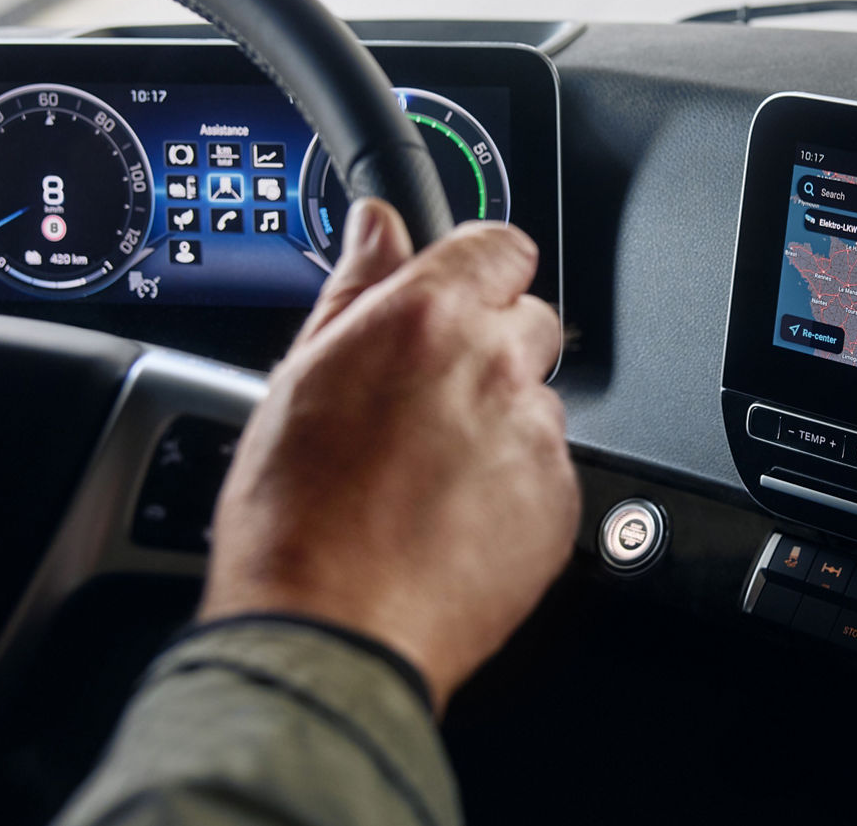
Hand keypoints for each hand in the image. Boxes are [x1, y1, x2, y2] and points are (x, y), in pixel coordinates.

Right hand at [199, 198, 577, 712]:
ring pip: (538, 400)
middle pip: (531, 321)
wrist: (332, 630)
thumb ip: (355, 288)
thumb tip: (377, 224)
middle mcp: (495, 366)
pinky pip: (549, 470)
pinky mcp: (560, 501)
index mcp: (428, 319)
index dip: (480, 268)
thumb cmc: (296, 517)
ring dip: (501, 421)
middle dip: (490, 346)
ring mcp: (536, 436)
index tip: (463, 289)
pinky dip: (514, 484)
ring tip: (429, 473)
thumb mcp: (300, 378)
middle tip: (428, 398)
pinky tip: (453, 515)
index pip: (501, 245)